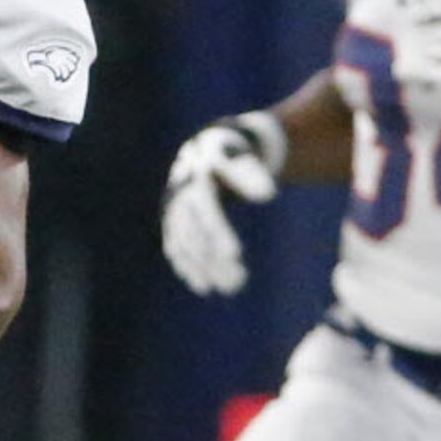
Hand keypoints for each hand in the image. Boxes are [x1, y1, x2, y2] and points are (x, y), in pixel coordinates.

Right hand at [160, 113, 284, 295]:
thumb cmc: (228, 156)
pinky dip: (188, 268)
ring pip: (185, 247)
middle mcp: (179, 199)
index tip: (236, 255)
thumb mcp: (240, 160)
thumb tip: (268, 194)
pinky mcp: (171, 224)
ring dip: (203, 270)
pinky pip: (175, 249)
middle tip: (239, 282)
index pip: (207, 212)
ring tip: (230, 288)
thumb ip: (251, 176)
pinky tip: (203, 285)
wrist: (200, 152)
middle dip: (213, 260)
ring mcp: (172, 213)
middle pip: (195, 235)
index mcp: (195, 181)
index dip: (219, 234)